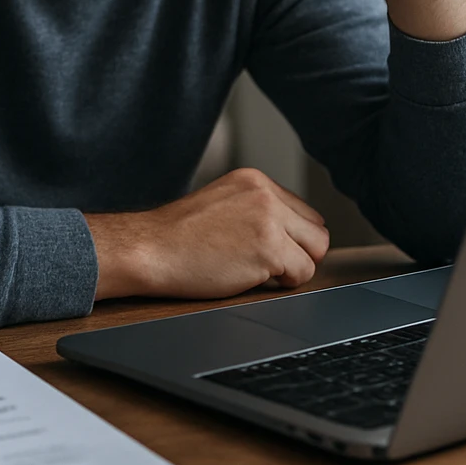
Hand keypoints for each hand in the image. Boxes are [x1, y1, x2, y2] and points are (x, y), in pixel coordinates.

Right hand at [84, 167, 329, 300]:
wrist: (149, 248)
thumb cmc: (176, 236)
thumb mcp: (222, 204)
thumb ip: (256, 209)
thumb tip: (292, 234)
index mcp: (254, 180)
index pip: (302, 211)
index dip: (291, 238)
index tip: (268, 251)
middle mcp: (265, 194)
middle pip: (316, 230)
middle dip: (299, 252)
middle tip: (268, 266)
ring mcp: (268, 220)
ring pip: (316, 250)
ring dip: (294, 267)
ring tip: (258, 270)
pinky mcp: (268, 248)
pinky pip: (302, 274)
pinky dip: (284, 284)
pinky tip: (252, 277)